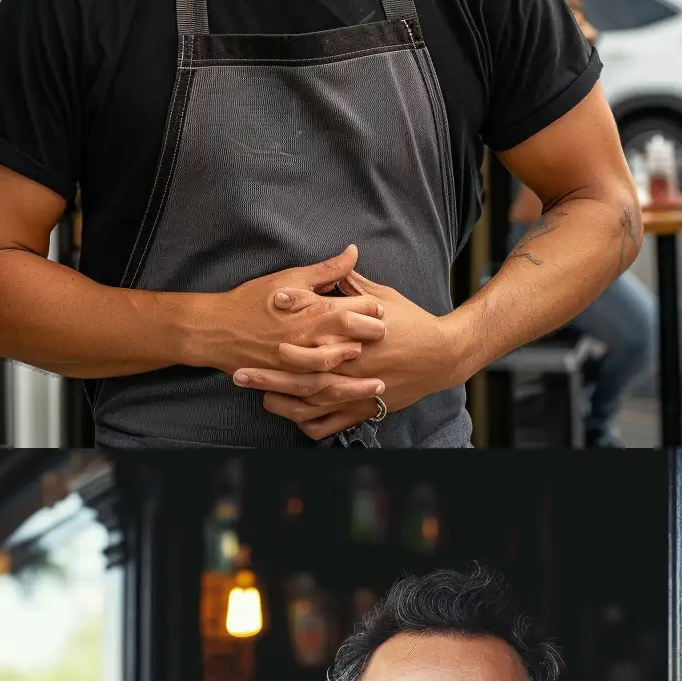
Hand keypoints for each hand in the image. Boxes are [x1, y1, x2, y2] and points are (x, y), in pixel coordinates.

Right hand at [195, 247, 385, 378]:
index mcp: (311, 310)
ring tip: (378, 379)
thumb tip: (353, 251)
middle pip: (352, 340)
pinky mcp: (286, 378)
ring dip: (359, 376)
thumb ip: (327, 270)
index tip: (382, 310)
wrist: (216, 329)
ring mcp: (297, 361)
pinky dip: (333, 395)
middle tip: (385, 337)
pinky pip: (315, 390)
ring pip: (338, 371)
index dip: (373, 310)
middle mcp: (307, 337)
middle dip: (372, 339)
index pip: (354, 309)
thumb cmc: (253, 300)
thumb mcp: (290, 278)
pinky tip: (348, 396)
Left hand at [234, 271, 466, 439]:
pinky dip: (310, 423)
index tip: (261, 319)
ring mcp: (357, 390)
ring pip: (311, 403)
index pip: (313, 331)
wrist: (442, 354)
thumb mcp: (383, 298)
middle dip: (268, 375)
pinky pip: (331, 423)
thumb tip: (340, 257)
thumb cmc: (412, 322)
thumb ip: (354, 284)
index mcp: (353, 335)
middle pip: (302, 374)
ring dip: (282, 403)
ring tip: (259, 397)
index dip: (285, 325)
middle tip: (239, 374)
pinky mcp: (364, 409)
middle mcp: (351, 366)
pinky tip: (294, 418)